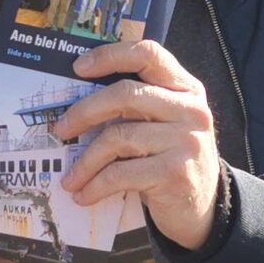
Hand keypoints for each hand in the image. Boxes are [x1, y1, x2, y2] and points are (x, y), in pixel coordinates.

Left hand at [55, 40, 220, 250]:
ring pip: (118, 137)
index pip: (148, 54)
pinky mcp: (175, 173)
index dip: (110, 56)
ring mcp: (186, 141)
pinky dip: (95, 186)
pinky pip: (120, 174)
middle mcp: (190, 110)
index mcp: (186, 89)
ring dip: (85, 161)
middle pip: (126, 94)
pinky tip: (84, 194)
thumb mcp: (166, 124)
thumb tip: (78, 101)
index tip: (79, 67)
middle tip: (61, 129)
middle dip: (85, 111)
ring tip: (70, 177)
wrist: (202, 207)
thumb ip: (139, 106)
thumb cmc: (171, 160)